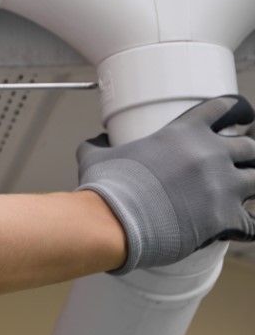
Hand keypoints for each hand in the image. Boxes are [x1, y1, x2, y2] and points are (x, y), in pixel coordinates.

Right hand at [78, 95, 254, 273]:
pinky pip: (254, 222)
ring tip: (238, 195)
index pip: (224, 108)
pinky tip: (242, 226)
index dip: (237, 111)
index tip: (243, 118)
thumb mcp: (97, 156)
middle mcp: (210, 155)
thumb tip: (96, 141)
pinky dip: (249, 224)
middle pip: (250, 147)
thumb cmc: (106, 188)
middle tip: (239, 163)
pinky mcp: (226, 218)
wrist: (113, 221)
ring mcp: (223, 186)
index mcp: (184, 133)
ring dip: (250, 187)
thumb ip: (100, 144)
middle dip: (247, 155)